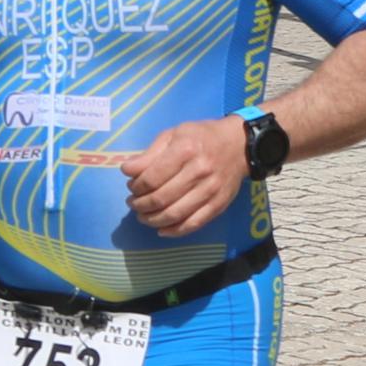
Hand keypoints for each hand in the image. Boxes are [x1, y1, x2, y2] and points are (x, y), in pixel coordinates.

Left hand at [122, 116, 247, 237]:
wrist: (239, 145)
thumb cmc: (201, 137)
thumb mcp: (173, 134)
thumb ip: (149, 154)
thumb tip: (126, 170)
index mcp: (185, 150)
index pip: (152, 177)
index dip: (136, 187)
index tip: (131, 186)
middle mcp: (199, 171)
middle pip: (161, 198)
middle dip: (140, 204)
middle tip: (133, 202)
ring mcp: (210, 190)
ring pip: (174, 214)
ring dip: (152, 219)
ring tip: (143, 215)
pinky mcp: (218, 205)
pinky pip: (193, 224)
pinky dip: (174, 231)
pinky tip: (161, 229)